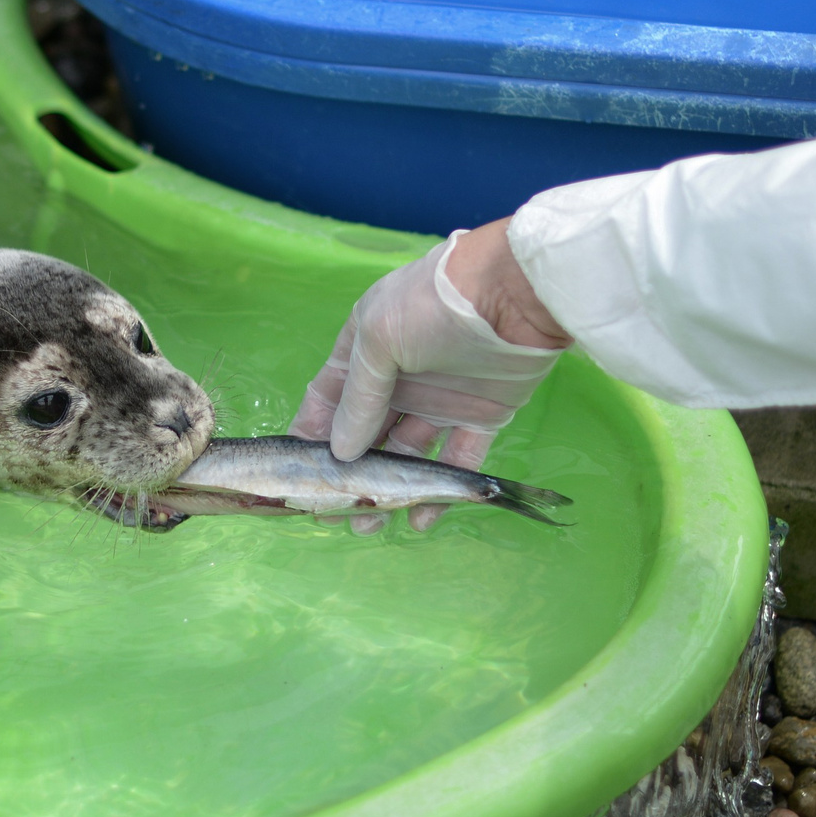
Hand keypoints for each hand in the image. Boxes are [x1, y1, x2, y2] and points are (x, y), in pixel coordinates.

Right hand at [290, 220, 569, 531]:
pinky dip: (442, 490)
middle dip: (352, 474)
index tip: (299, 476)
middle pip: (367, 434)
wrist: (516, 293)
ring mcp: (440, 398)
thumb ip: (358, 398)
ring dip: (392, 489)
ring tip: (374, 522)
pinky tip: (423, 518)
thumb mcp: (378, 338)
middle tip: (339, 511)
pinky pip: (457, 460)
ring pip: (408, 453)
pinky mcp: (481, 415)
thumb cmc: (433, 305)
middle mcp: (400, 376)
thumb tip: (340, 450)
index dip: (312, 434)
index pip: (330, 397)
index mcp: (367, 348)